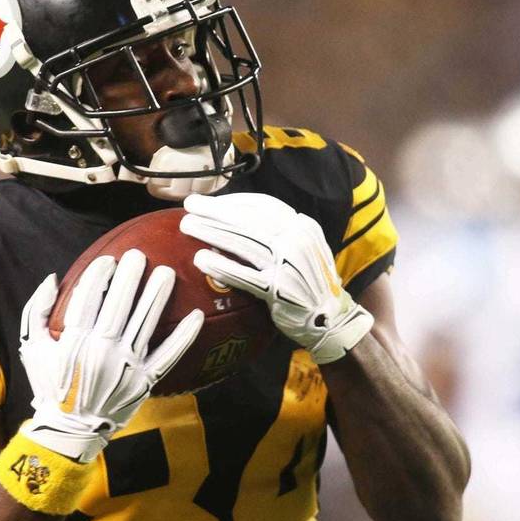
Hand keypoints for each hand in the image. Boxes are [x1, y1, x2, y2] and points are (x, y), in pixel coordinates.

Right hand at [18, 253, 203, 462]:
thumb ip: (37, 311)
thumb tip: (53, 278)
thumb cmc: (50, 384)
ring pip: (145, 324)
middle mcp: (102, 352)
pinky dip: (184, 337)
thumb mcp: (32, 348)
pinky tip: (197, 317)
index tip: (109, 260)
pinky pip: (168, 356)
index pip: (88, 298)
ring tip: (168, 273)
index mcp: (74, 342)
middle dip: (131, 277)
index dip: (100, 275)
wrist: (70, 429)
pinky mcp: (145, 382)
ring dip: (158, 296)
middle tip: (140, 256)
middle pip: (119, 306)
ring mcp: (126, 367)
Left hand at [181, 193, 372, 363]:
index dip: (234, 201)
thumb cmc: (309, 284)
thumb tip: (237, 222)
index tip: (212, 201)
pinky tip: (201, 260)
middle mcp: (298, 241)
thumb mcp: (303, 250)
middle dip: (216, 210)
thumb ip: (278, 235)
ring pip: (243, 243)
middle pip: (249, 220)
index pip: (265, 205)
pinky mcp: (279, 290)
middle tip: (190, 205)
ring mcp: (289, 265)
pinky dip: (221, 266)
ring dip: (211, 232)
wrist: (332, 319)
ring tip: (187, 226)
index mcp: (303, 227)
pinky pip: (245, 275)